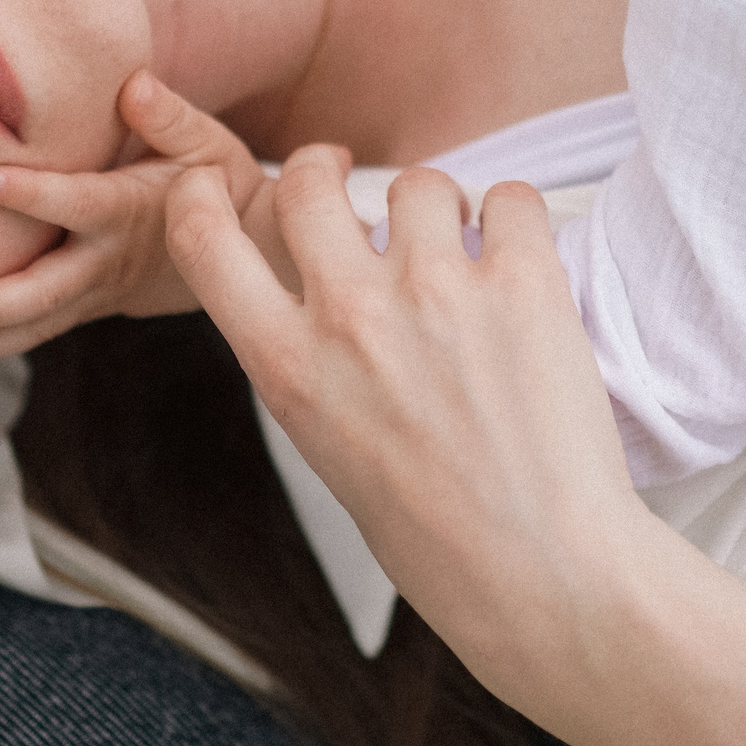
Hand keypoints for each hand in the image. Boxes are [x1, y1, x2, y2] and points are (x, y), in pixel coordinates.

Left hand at [0, 69, 266, 374]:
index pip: (81, 203)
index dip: (39, 194)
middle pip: (48, 288)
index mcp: (130, 210)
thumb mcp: (208, 143)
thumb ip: (168, 116)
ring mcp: (97, 292)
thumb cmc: (218, 181)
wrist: (245, 253)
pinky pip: (39, 330)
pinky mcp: (87, 307)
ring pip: (38, 323)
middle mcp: (108, 259)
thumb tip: (134, 85)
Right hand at [168, 149, 650, 671]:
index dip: (203, 193)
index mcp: (287, 368)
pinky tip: (517, 264)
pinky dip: (513, 221)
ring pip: (419, 183)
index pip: (204, 239)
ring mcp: (437, 292)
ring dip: (438, 209)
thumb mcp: (329, 446)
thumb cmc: (437, 535)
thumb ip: (313, 358)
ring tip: (461, 256)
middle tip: (350, 180)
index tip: (226, 184)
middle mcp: (350, 318)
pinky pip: (508, 198)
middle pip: (309, 183)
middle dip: (326, 170)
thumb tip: (325, 285)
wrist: (542, 576)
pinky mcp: (522, 283)